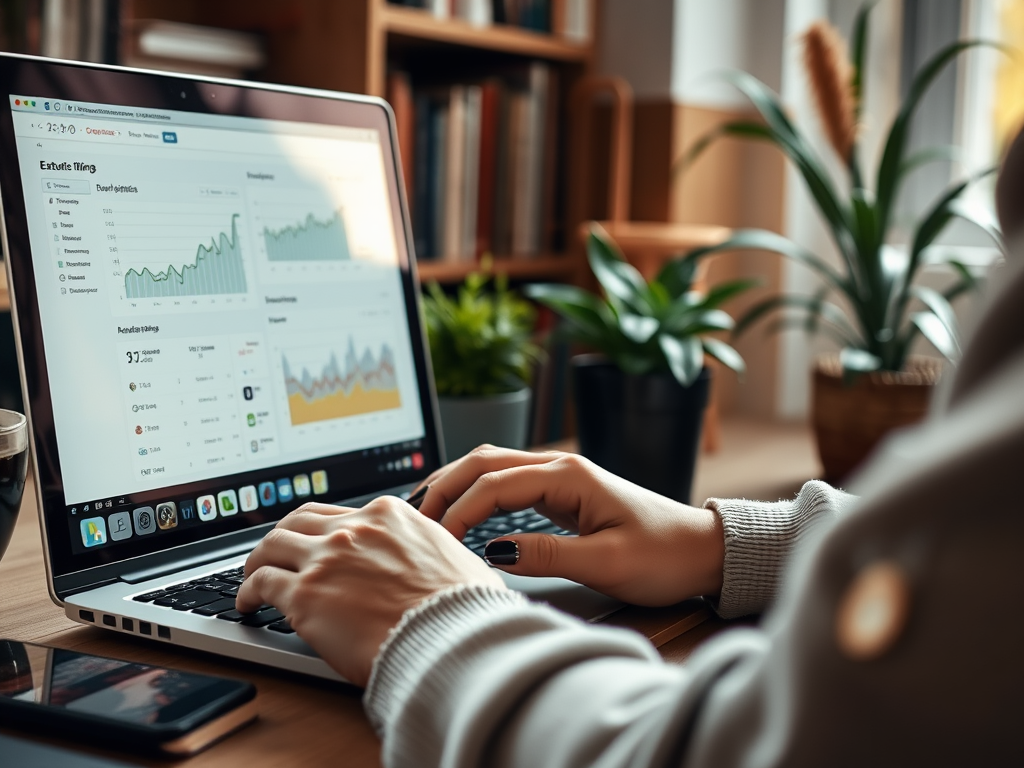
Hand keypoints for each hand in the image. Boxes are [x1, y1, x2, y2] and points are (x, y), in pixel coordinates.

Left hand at [236, 498, 504, 685]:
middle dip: (283, 536)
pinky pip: (260, 584)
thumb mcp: (455, 558)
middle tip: (276, 555)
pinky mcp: (304, 595)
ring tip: (252, 578)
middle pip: (299, 521)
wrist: (450, 638)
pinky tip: (247, 604)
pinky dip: (247, 592)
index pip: (341, 513)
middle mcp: (353, 529)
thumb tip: (437, 562)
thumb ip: (432, 551)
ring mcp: (325, 559)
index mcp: (390, 515)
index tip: (318, 544)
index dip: (324, 531)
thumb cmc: (463, 608)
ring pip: (271, 545)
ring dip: (257, 561)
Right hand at [415, 446, 723, 605]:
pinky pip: (506, 483)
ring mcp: (560, 478)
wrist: (702, 551)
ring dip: (456, 484)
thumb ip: (548, 554)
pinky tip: (461, 512)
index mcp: (568, 475)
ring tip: (424, 512)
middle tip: (411, 518)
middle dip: (444, 485)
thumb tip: (493, 551)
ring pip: (492, 467)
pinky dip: (476, 493)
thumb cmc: (664, 555)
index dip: (458, 510)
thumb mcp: (607, 562)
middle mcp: (560, 467)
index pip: (494, 484)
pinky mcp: (562, 493)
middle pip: (484, 461)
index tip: (436, 541)